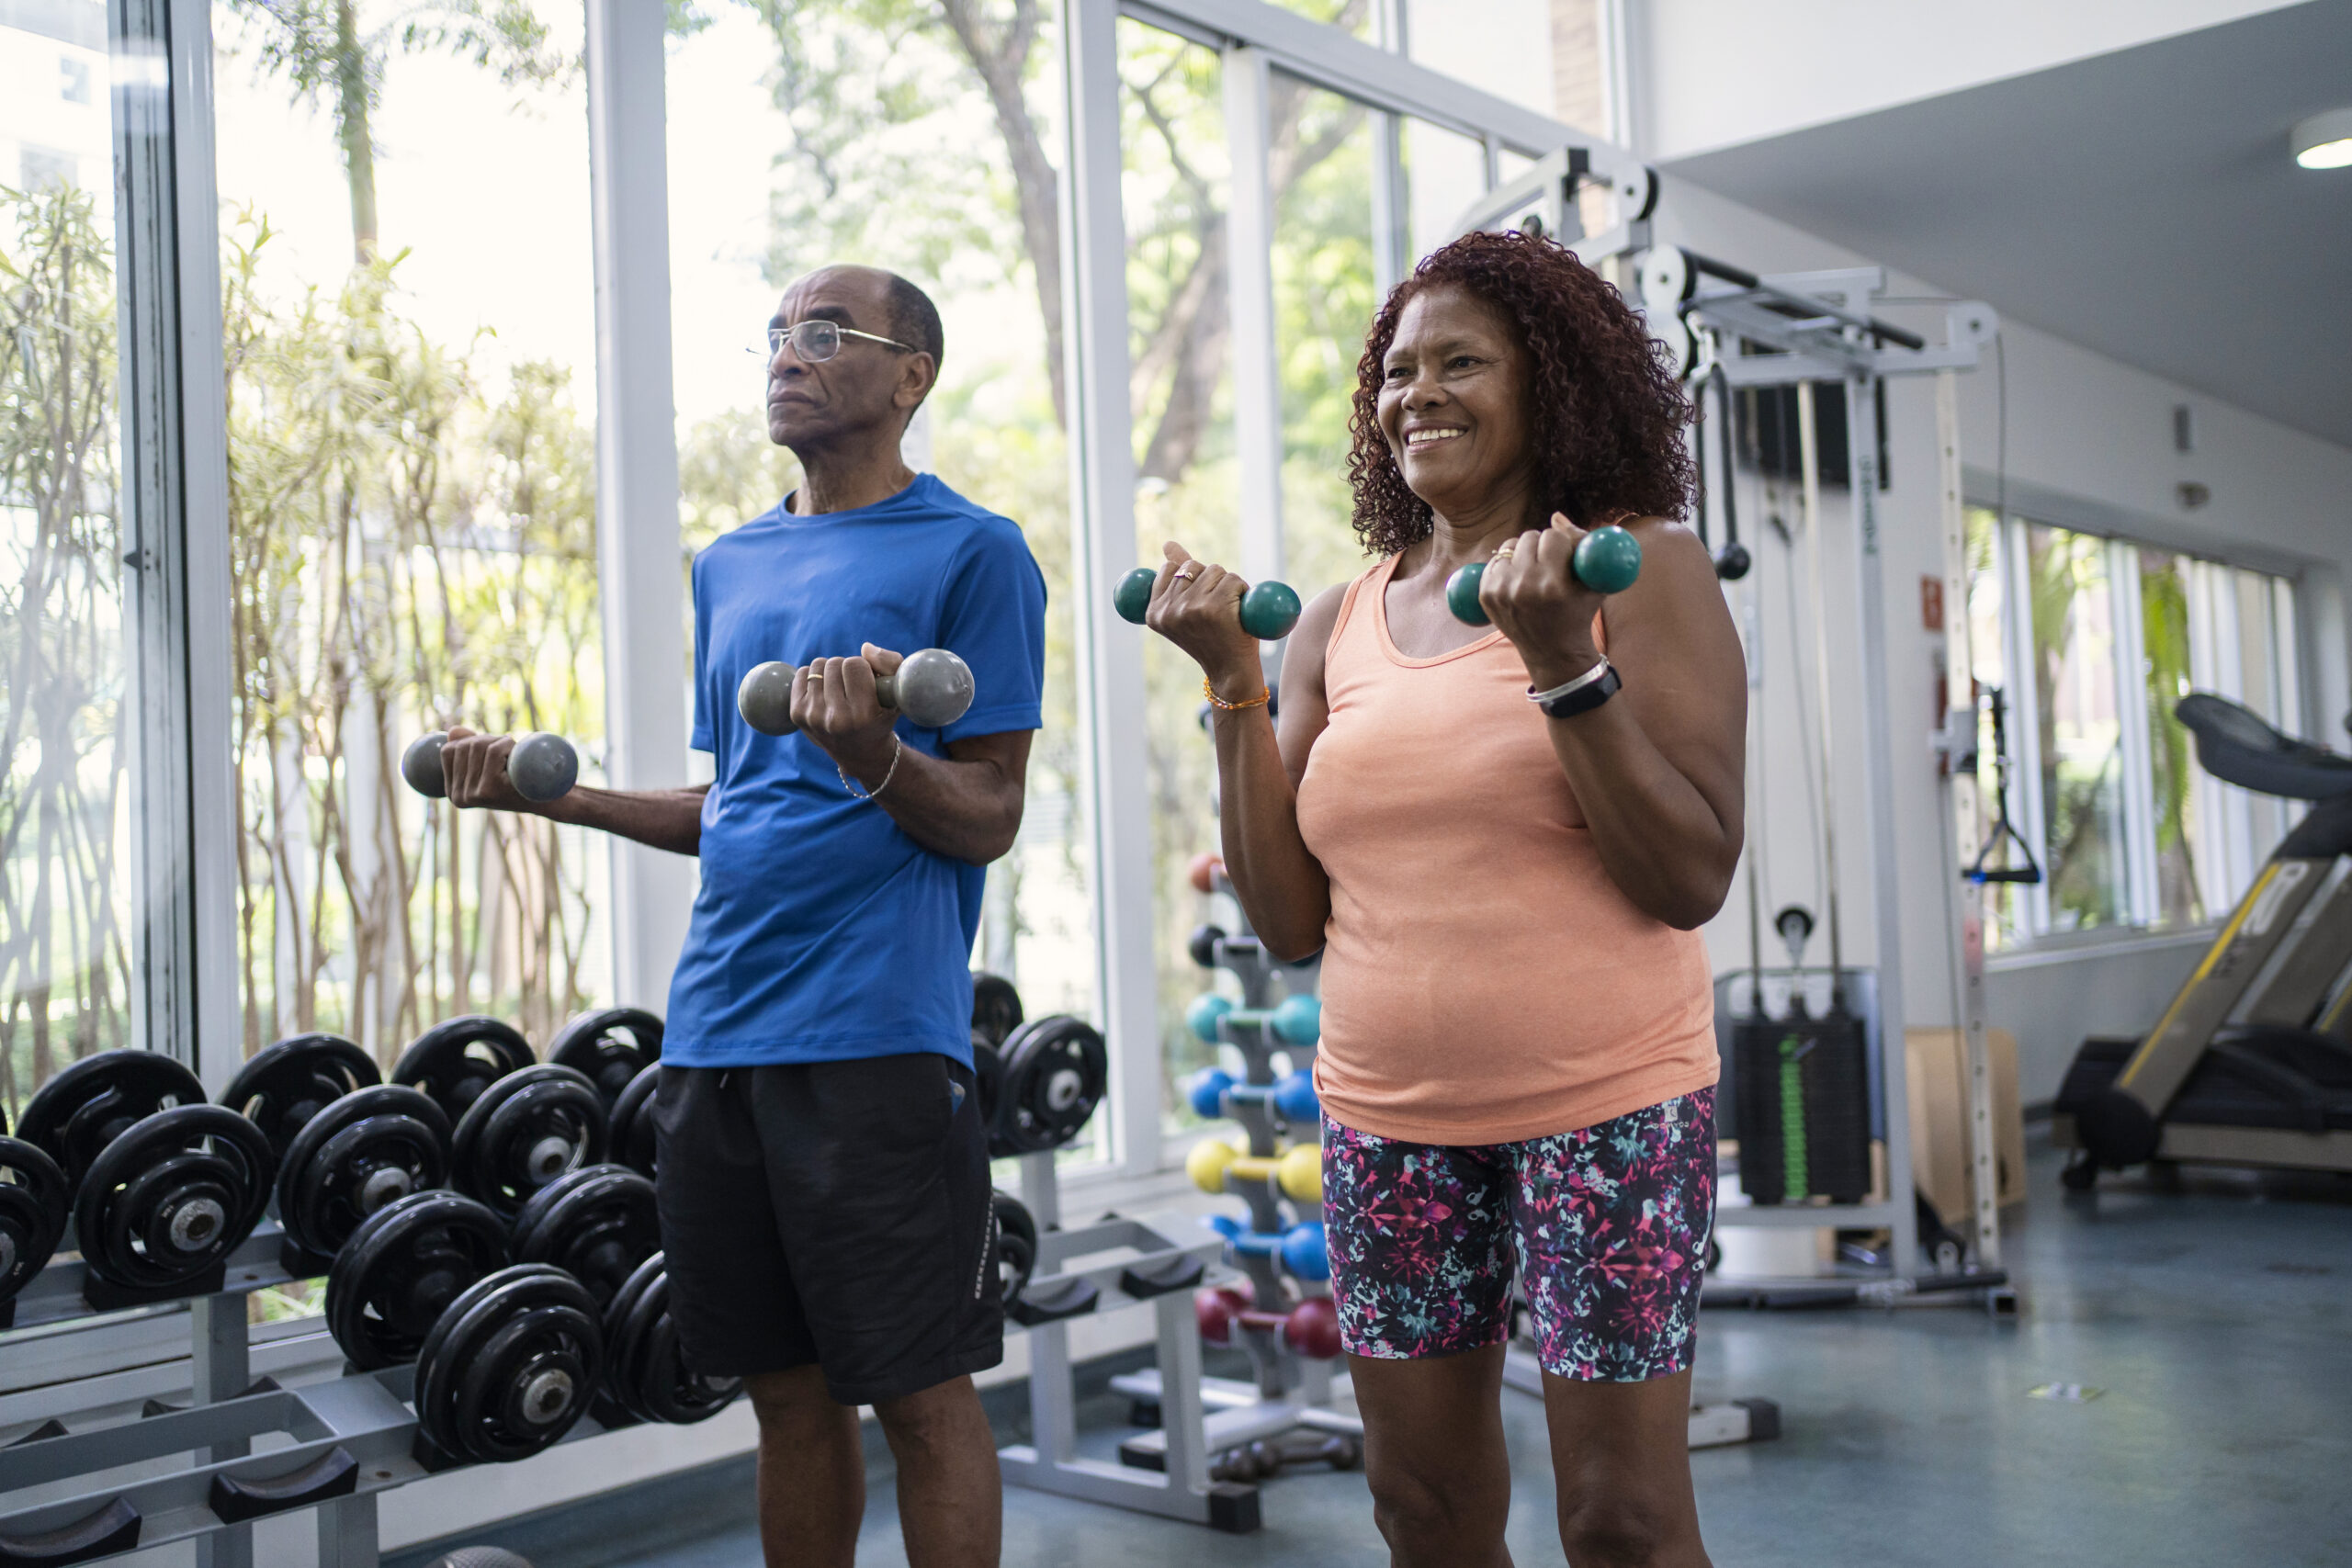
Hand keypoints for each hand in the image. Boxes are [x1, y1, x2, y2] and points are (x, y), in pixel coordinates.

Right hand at [439, 727, 536, 813]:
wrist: (548, 798)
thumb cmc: (518, 779)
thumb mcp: (488, 763)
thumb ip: (468, 747)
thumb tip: (453, 731)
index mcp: (453, 793)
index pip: (447, 750)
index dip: (470, 742)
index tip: (492, 753)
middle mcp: (458, 797)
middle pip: (463, 746)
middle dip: (487, 740)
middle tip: (506, 753)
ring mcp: (472, 795)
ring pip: (478, 745)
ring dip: (499, 741)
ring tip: (512, 757)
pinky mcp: (489, 789)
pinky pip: (493, 750)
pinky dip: (507, 745)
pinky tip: (515, 757)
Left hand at [791, 642, 903, 775]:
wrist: (860, 753)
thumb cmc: (882, 717)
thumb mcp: (898, 693)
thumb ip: (890, 663)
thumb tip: (865, 647)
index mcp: (863, 715)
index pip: (854, 664)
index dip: (863, 667)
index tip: (867, 680)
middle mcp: (836, 719)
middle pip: (835, 663)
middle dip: (846, 668)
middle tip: (852, 685)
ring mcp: (813, 717)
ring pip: (817, 665)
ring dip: (830, 670)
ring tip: (839, 687)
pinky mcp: (797, 714)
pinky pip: (801, 674)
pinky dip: (813, 676)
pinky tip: (824, 691)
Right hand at [1144, 542, 1262, 702]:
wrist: (1231, 671)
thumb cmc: (1211, 638)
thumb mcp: (1186, 609)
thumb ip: (1176, 576)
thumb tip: (1168, 543)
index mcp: (1154, 613)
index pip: (1170, 568)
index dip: (1191, 579)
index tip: (1199, 603)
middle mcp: (1169, 611)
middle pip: (1194, 567)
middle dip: (1209, 580)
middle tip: (1215, 610)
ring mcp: (1191, 609)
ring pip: (1215, 570)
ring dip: (1228, 585)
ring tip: (1228, 612)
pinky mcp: (1216, 608)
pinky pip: (1234, 580)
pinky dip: (1243, 591)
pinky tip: (1239, 613)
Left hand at [1479, 513, 1608, 687]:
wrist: (1553, 651)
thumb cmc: (1579, 611)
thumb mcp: (1594, 581)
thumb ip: (1582, 543)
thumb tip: (1555, 516)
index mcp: (1553, 585)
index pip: (1552, 536)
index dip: (1561, 544)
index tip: (1564, 558)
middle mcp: (1524, 588)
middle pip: (1529, 537)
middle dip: (1541, 546)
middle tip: (1548, 564)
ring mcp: (1501, 593)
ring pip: (1509, 545)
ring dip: (1523, 553)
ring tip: (1534, 572)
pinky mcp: (1486, 596)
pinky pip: (1495, 560)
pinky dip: (1507, 564)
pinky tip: (1518, 580)